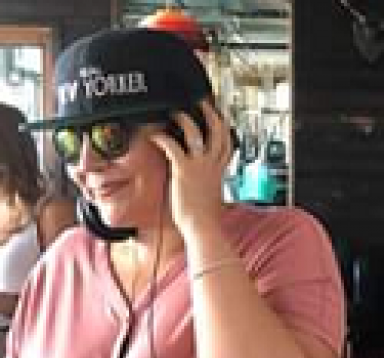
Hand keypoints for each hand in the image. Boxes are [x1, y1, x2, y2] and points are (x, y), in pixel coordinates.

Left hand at [149, 100, 232, 235]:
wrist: (203, 227)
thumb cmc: (205, 219)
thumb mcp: (211, 198)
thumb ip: (208, 186)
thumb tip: (201, 186)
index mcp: (220, 171)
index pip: (228, 144)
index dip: (225, 128)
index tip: (221, 118)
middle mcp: (212, 164)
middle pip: (218, 131)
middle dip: (211, 114)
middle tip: (202, 103)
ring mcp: (199, 165)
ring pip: (196, 132)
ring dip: (185, 119)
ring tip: (176, 113)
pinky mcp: (184, 170)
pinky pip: (173, 146)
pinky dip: (163, 138)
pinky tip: (156, 135)